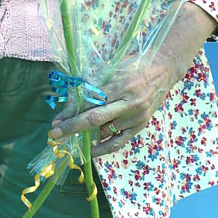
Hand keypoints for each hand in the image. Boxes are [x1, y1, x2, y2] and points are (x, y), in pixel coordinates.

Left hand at [50, 51, 181, 158]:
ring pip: (105, 131)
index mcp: (121, 85)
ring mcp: (136, 117)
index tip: (57, 121)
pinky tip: (89, 151)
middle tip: (55, 133)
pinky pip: (119, 142)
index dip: (71, 112)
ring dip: (86, 135)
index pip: (91, 102)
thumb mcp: (113, 70)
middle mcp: (129, 103)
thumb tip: (70, 104)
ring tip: (71, 136)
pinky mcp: (140, 125)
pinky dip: (103, 148)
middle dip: (72, 127)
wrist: (163, 71)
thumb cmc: (134, 66)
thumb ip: (93, 86)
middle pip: (95, 119)